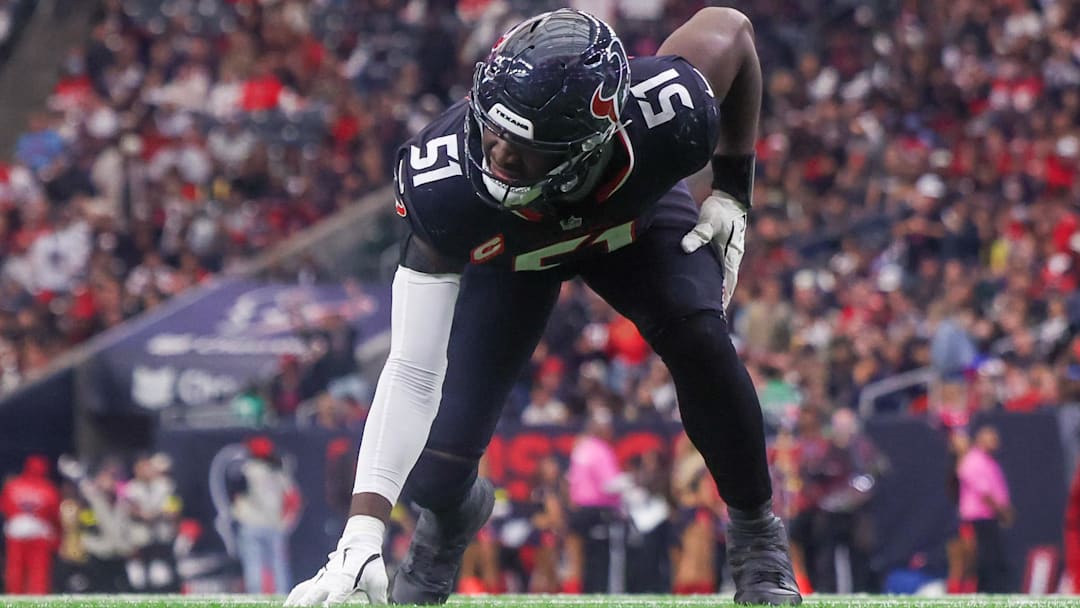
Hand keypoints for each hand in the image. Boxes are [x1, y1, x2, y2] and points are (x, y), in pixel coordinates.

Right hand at [284, 546, 387, 606]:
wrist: (359, 544)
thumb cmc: (370, 564)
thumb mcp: (378, 580)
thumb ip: (378, 598)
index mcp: (344, 581)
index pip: (336, 597)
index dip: (331, 605)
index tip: (327, 607)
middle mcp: (329, 580)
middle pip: (313, 596)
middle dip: (306, 605)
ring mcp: (320, 579)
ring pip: (303, 592)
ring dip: (295, 602)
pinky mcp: (316, 579)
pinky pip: (301, 589)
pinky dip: (293, 597)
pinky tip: (287, 605)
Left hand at [681, 190, 747, 309]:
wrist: (729, 198)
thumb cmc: (720, 210)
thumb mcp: (708, 221)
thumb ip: (697, 234)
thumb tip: (685, 247)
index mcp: (731, 255)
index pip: (728, 283)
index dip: (723, 299)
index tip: (718, 314)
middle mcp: (732, 257)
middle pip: (727, 284)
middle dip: (719, 299)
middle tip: (709, 316)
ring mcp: (728, 254)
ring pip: (722, 277)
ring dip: (716, 289)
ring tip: (706, 305)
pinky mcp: (722, 249)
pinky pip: (718, 268)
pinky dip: (713, 278)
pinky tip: (704, 283)